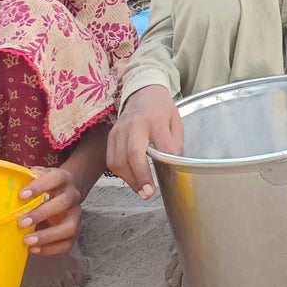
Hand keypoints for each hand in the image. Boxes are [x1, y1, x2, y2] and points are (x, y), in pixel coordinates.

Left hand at [18, 166, 81, 255]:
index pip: (56, 178)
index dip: (40, 186)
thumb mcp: (40, 176)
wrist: (65, 192)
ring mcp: (76, 214)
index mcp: (64, 179)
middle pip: (64, 202)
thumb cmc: (46, 187)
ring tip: (27, 241)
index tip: (22, 195)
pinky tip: (33, 249)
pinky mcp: (75, 230)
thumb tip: (10, 181)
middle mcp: (73, 195)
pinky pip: (67, 243)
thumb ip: (28, 177)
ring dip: (48, 236)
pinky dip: (50, 249)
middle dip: (42, 213)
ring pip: (69, 227)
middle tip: (21, 223)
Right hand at [106, 84, 182, 198]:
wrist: (143, 92)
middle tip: (147, 193)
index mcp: (155, 119)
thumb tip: (173, 167)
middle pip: (132, 154)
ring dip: (129, 179)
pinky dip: (120, 172)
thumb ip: (175, 144)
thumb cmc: (161, 109)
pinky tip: (131, 177)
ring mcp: (119, 130)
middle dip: (139, 177)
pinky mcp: (111, 136)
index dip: (159, 167)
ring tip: (141, 189)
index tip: (160, 184)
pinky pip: (111, 159)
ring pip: (118, 160)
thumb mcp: (176, 122)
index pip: (159, 145)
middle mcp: (134, 124)